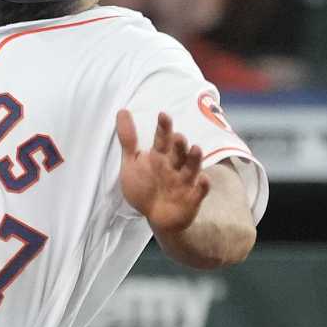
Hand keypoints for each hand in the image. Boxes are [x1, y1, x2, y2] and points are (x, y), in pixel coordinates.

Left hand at [116, 110, 208, 235]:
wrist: (157, 216)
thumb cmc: (145, 186)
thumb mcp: (131, 163)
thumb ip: (128, 139)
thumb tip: (122, 111)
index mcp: (160, 156)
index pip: (162, 139)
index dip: (163, 128)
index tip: (162, 115)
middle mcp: (174, 166)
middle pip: (178, 152)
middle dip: (179, 144)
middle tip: (178, 136)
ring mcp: (185, 182)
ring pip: (192, 168)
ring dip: (195, 159)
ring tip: (196, 148)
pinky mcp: (192, 198)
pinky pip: (200, 192)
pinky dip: (203, 186)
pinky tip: (204, 179)